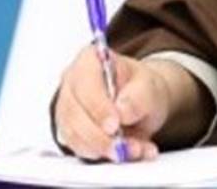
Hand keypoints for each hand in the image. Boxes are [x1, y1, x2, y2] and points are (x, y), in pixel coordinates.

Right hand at [53, 45, 169, 161]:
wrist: (143, 102)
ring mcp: (67, 108)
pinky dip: (102, 156)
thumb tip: (122, 111)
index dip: (98, 107)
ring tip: (133, 150)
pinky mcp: (70, 131)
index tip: (115, 125)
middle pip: (74, 113)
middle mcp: (72, 82)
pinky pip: (79, 148)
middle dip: (100, 136)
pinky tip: (125, 153)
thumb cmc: (141, 88)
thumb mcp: (149, 86)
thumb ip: (139, 96)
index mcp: (89, 60)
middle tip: (124, 148)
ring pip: (74, 135)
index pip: (85, 84)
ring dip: (103, 149)